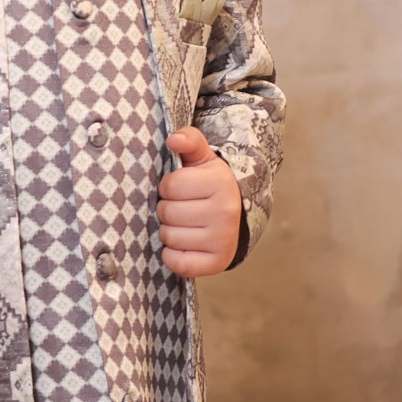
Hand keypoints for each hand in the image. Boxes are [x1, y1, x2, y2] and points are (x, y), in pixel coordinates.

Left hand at [157, 127, 242, 276]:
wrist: (235, 217)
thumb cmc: (209, 187)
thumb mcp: (202, 159)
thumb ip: (189, 140)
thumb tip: (174, 139)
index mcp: (220, 182)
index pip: (169, 185)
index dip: (168, 187)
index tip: (181, 189)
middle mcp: (225, 212)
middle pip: (167, 212)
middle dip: (167, 209)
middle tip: (182, 208)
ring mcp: (223, 240)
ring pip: (169, 237)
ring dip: (169, 232)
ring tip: (184, 225)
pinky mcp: (217, 263)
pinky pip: (177, 262)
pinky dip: (173, 256)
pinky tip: (184, 244)